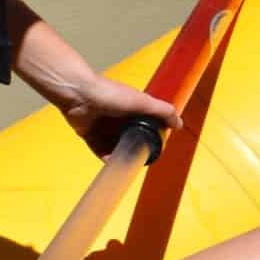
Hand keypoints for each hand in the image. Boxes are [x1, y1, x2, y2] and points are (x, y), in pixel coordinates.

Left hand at [57, 75, 180, 158]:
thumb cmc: (111, 94)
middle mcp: (119, 120)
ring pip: (116, 147)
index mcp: (133, 110)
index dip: (153, 137)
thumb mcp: (142, 102)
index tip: (156, 149)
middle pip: (132, 139)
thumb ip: (163, 111)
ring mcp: (104, 129)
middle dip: (136, 150)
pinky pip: (100, 151)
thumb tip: (180, 124)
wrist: (79, 94)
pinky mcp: (91, 136)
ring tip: (127, 165)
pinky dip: (106, 158)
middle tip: (141, 159)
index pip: (147, 126)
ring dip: (121, 156)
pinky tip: (113, 164)